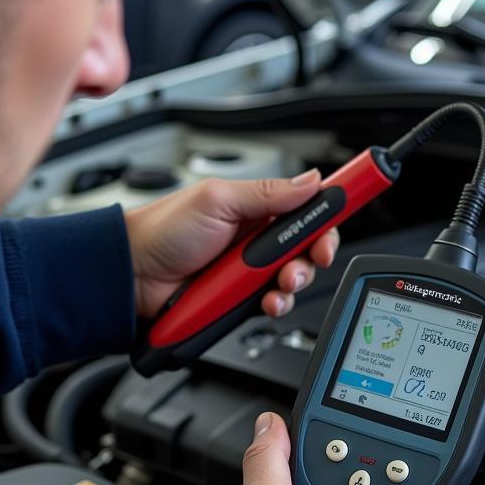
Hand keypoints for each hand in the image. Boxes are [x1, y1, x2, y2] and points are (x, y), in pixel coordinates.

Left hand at [123, 171, 340, 319]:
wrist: (130, 276)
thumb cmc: (162, 229)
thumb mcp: (217, 201)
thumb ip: (268, 194)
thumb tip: (311, 181)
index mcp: (256, 207)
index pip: (307, 205)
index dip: (331, 207)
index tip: (354, 200)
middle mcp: (257, 238)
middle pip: (310, 245)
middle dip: (316, 253)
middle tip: (313, 255)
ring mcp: (250, 271)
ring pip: (295, 277)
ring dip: (296, 281)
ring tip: (280, 282)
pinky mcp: (241, 299)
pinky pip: (273, 302)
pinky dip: (276, 303)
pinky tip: (268, 301)